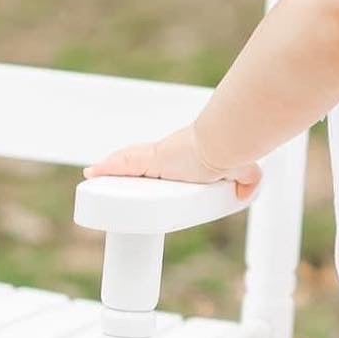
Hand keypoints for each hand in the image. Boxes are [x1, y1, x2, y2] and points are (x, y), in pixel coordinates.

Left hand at [83, 123, 263, 201]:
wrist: (222, 145)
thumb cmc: (229, 153)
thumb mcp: (240, 171)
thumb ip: (247, 180)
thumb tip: (247, 191)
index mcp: (181, 159)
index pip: (158, 163)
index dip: (147, 169)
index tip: (141, 178)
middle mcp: (165, 156)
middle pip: (137, 163)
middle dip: (121, 170)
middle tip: (107, 179)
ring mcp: (155, 156)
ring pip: (126, 162)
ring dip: (109, 171)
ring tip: (94, 176)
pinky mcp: (148, 158)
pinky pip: (121, 163)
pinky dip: (105, 168)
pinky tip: (91, 172)